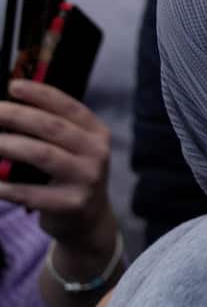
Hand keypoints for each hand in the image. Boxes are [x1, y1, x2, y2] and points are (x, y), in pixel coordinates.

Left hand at [0, 80, 112, 247]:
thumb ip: (53, 130)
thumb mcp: (74, 149)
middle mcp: (97, 153)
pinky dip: (5, 185)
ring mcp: (87, 179)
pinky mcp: (71, 204)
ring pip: (42, 154)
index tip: (13, 86)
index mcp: (97, 133)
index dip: (41, 94)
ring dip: (7, 145)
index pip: (69, 107)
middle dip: (16, 115)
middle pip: (52, 127)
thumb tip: (11, 108)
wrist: (88, 220)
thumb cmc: (70, 175)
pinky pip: (30, 191)